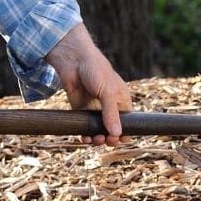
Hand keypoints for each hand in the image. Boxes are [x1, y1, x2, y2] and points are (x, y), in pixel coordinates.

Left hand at [46, 23, 131, 145]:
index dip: (124, 134)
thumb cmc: (96, 70)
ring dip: (97, 139)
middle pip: (113, 130)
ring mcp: (96, 110)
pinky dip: (85, 135)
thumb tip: (117, 135)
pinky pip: (85, 128)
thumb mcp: (108, 92)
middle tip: (105, 139)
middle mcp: (110, 107)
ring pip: (99, 131)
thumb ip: (111, 114)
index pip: (127, 123)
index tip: (118, 139)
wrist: (73, 60)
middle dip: (110, 138)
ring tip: (94, 140)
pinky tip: (84, 138)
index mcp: (122, 101)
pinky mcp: (82, 111)